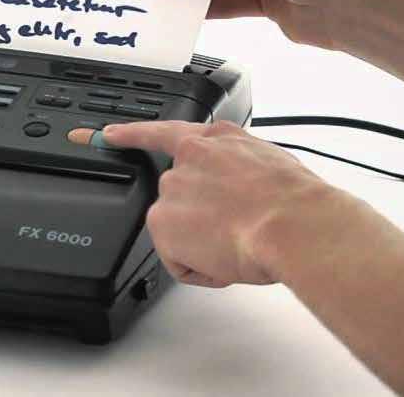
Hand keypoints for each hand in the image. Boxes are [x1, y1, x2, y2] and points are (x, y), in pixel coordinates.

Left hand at [68, 121, 340, 287]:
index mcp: (216, 140)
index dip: (132, 134)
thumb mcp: (272, 164)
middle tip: (239, 230)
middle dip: (201, 220)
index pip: (164, 133)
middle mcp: (188, 159)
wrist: (291, 224)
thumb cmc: (296, 202)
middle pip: (180, 198)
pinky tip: (227, 259)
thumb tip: (244, 188)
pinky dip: (203, 270)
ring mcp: (171, 189)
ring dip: (205, 245)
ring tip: (241, 243)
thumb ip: (241, 167)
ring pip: (181, 232)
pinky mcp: (161, 222)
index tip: (107, 134)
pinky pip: (180, 262)